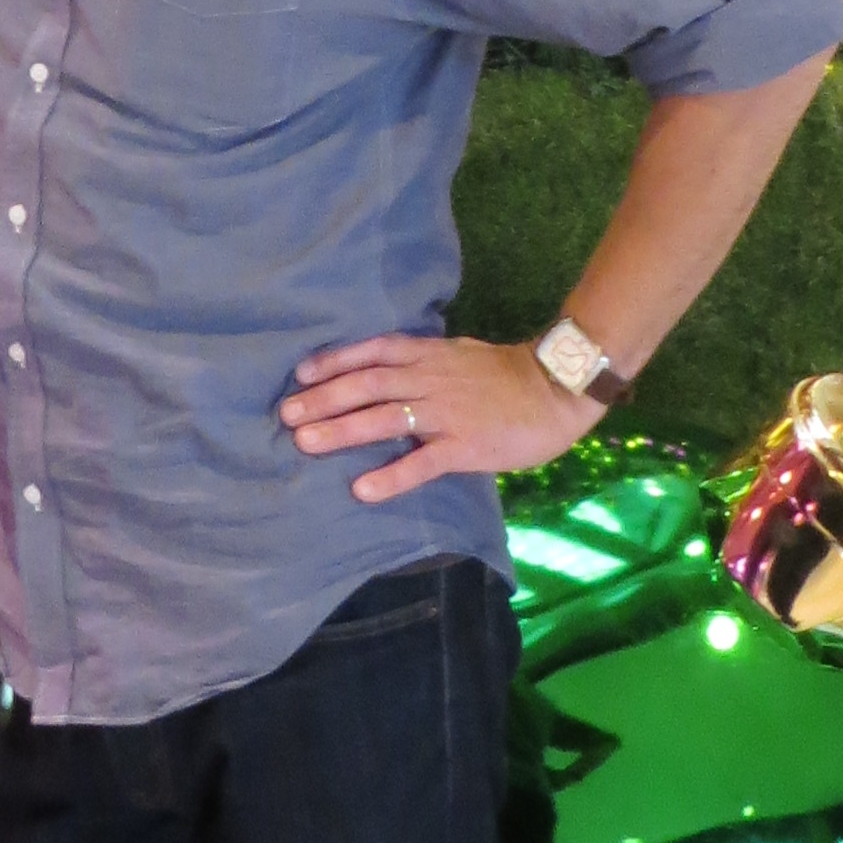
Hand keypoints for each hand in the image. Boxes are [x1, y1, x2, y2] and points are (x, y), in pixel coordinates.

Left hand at [278, 333, 598, 500]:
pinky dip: (390, 476)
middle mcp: (428, 379)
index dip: (334, 362)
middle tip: (286, 414)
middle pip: (366, 385)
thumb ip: (424, 360)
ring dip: (341, 431)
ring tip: (305, 442)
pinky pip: (421, 463)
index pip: (372, 352)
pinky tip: (362, 490)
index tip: (300, 375)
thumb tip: (390, 366)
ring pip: (383, 419)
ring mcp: (445, 412)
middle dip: (323, 399)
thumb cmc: (508, 373)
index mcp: (428, 355)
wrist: (556, 389)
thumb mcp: (459, 354)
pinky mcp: (464, 446)